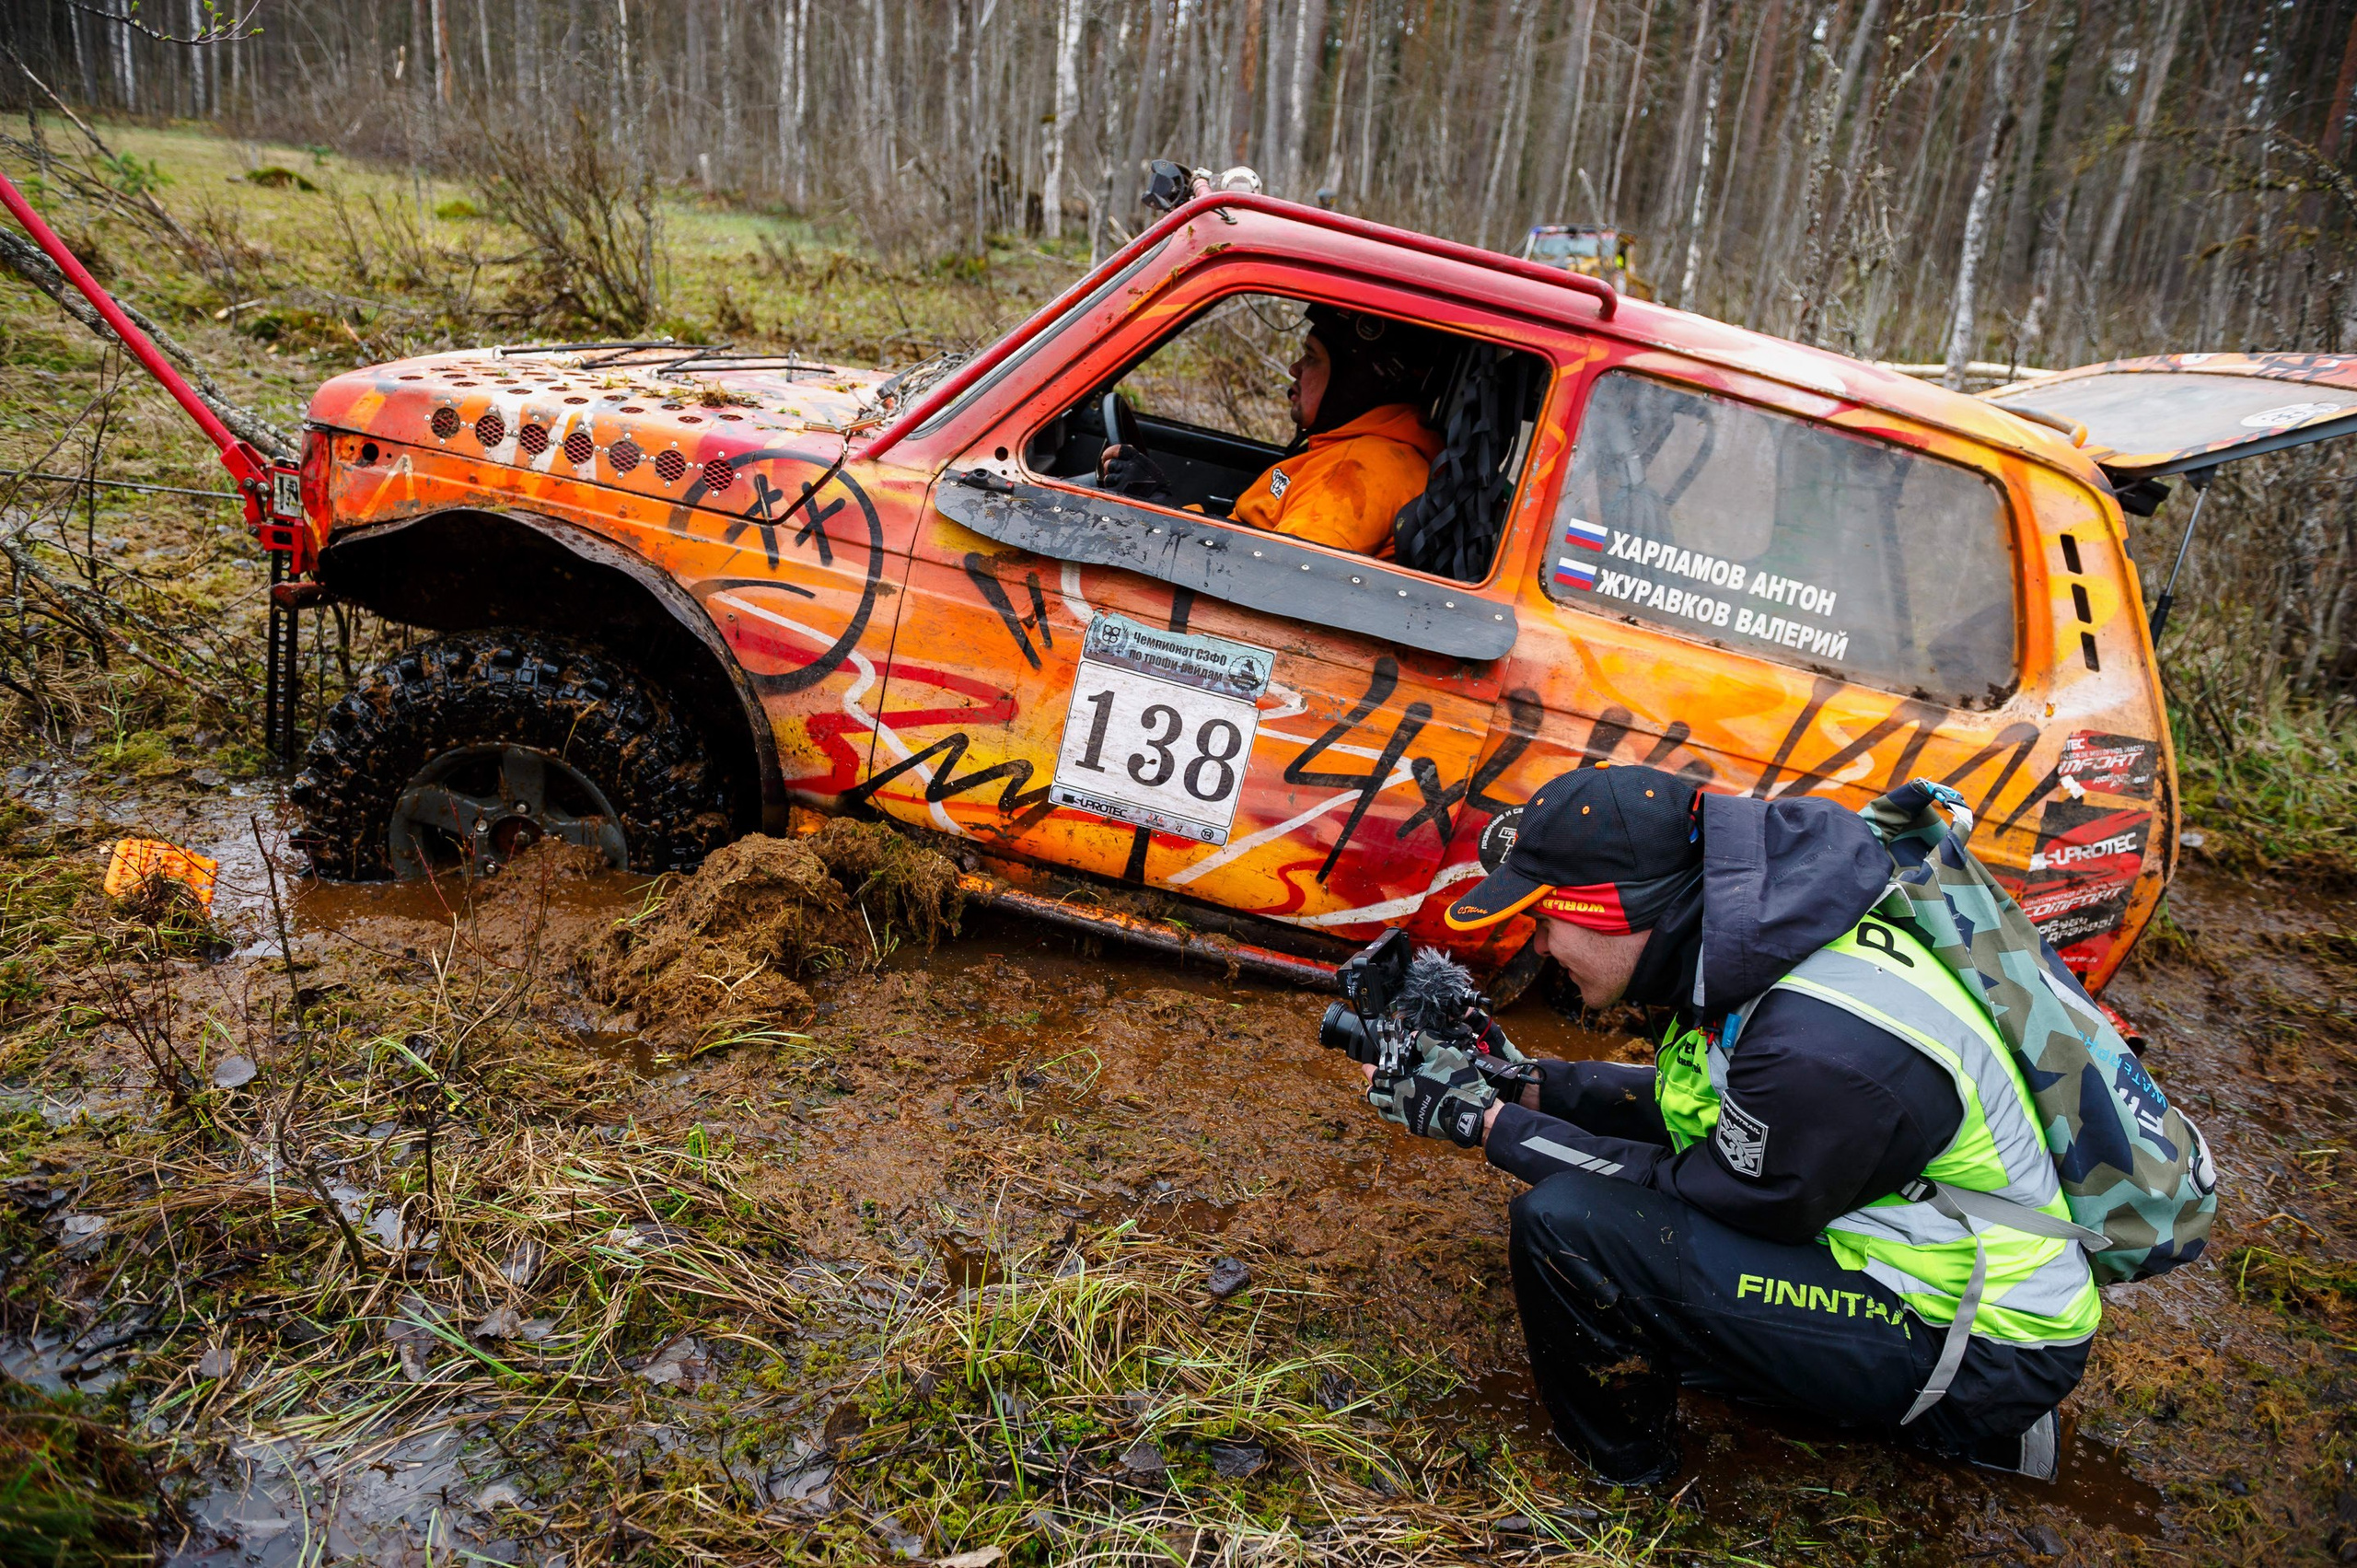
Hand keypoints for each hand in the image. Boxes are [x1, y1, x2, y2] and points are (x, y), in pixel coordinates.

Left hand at [1097, 443, 1171, 501]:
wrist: (1160, 508)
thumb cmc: (1156, 492)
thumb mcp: (1151, 471)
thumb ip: (1137, 462)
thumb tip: (1124, 451)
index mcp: (1140, 461)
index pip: (1119, 450)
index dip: (1110, 452)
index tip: (1107, 456)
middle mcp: (1132, 468)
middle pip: (1110, 464)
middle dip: (1111, 470)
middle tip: (1117, 477)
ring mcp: (1124, 481)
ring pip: (1108, 478)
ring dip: (1112, 483)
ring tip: (1124, 489)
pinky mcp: (1118, 493)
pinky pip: (1107, 490)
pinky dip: (1112, 494)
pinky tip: (1121, 496)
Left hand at [1366, 1039, 1497, 1147]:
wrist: (1473, 1114)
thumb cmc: (1458, 1083)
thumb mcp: (1443, 1052)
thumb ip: (1425, 1041)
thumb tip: (1413, 1036)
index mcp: (1403, 1083)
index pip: (1376, 1077)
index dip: (1370, 1071)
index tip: (1367, 1067)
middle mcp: (1401, 1102)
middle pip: (1375, 1097)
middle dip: (1372, 1087)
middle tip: (1372, 1081)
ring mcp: (1408, 1118)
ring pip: (1384, 1111)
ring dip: (1382, 1101)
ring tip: (1383, 1095)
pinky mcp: (1418, 1127)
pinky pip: (1400, 1121)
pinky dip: (1397, 1112)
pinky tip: (1405, 1105)